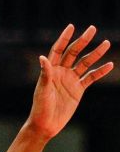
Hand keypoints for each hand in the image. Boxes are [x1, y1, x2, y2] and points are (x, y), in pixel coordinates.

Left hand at [26, 24, 112, 140]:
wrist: (46, 124)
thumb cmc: (40, 107)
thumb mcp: (42, 90)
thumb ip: (45, 74)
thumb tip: (42, 57)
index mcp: (51, 70)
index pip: (58, 50)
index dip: (64, 38)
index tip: (71, 27)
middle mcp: (61, 72)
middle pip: (74, 53)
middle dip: (83, 41)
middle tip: (93, 29)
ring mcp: (71, 80)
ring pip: (85, 63)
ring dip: (96, 53)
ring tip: (106, 43)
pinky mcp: (78, 89)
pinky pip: (91, 78)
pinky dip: (100, 72)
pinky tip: (110, 65)